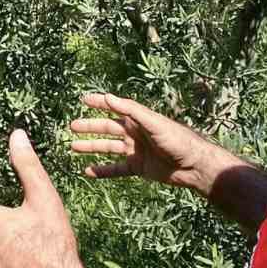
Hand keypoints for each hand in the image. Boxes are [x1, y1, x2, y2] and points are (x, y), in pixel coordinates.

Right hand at [70, 92, 217, 193]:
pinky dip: (102, 170)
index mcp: (138, 120)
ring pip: (108, 148)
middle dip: (90, 127)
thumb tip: (108, 96)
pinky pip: (116, 169)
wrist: (194, 166)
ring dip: (91, 147)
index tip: (83, 99)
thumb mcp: (154, 122)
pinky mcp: (138, 168)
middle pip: (107, 128)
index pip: (114, 108)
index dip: (99, 103)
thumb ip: (131, 110)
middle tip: (72, 126)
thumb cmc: (178, 140)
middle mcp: (135, 133)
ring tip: (73, 147)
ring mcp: (136, 151)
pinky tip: (88, 171)